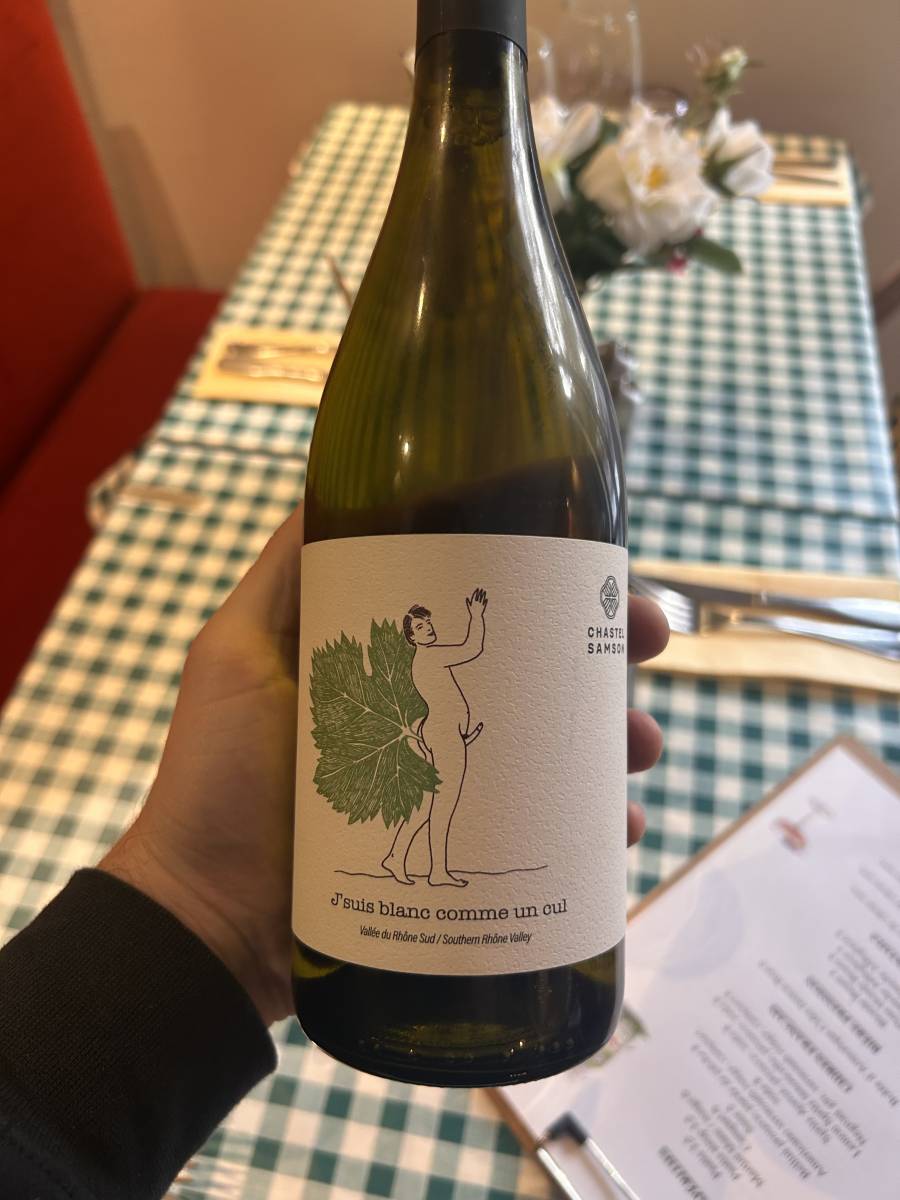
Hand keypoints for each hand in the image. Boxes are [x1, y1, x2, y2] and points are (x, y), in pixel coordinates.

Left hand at [100, 509, 667, 1024]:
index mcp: (391, 670)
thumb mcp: (238, 652)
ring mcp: (448, 793)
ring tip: (642, 748)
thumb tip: (328, 484)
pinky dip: (595, 832)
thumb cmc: (220, 776)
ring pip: (553, 755)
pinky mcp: (460, 857)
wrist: (209, 918)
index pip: (483, 613)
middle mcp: (429, 722)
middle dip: (600, 656)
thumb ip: (283, 574)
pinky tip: (624, 827)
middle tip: (645, 644)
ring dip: (612, 743)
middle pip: (532, 677)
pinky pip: (546, 840)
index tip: (593, 567)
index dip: (543, 584)